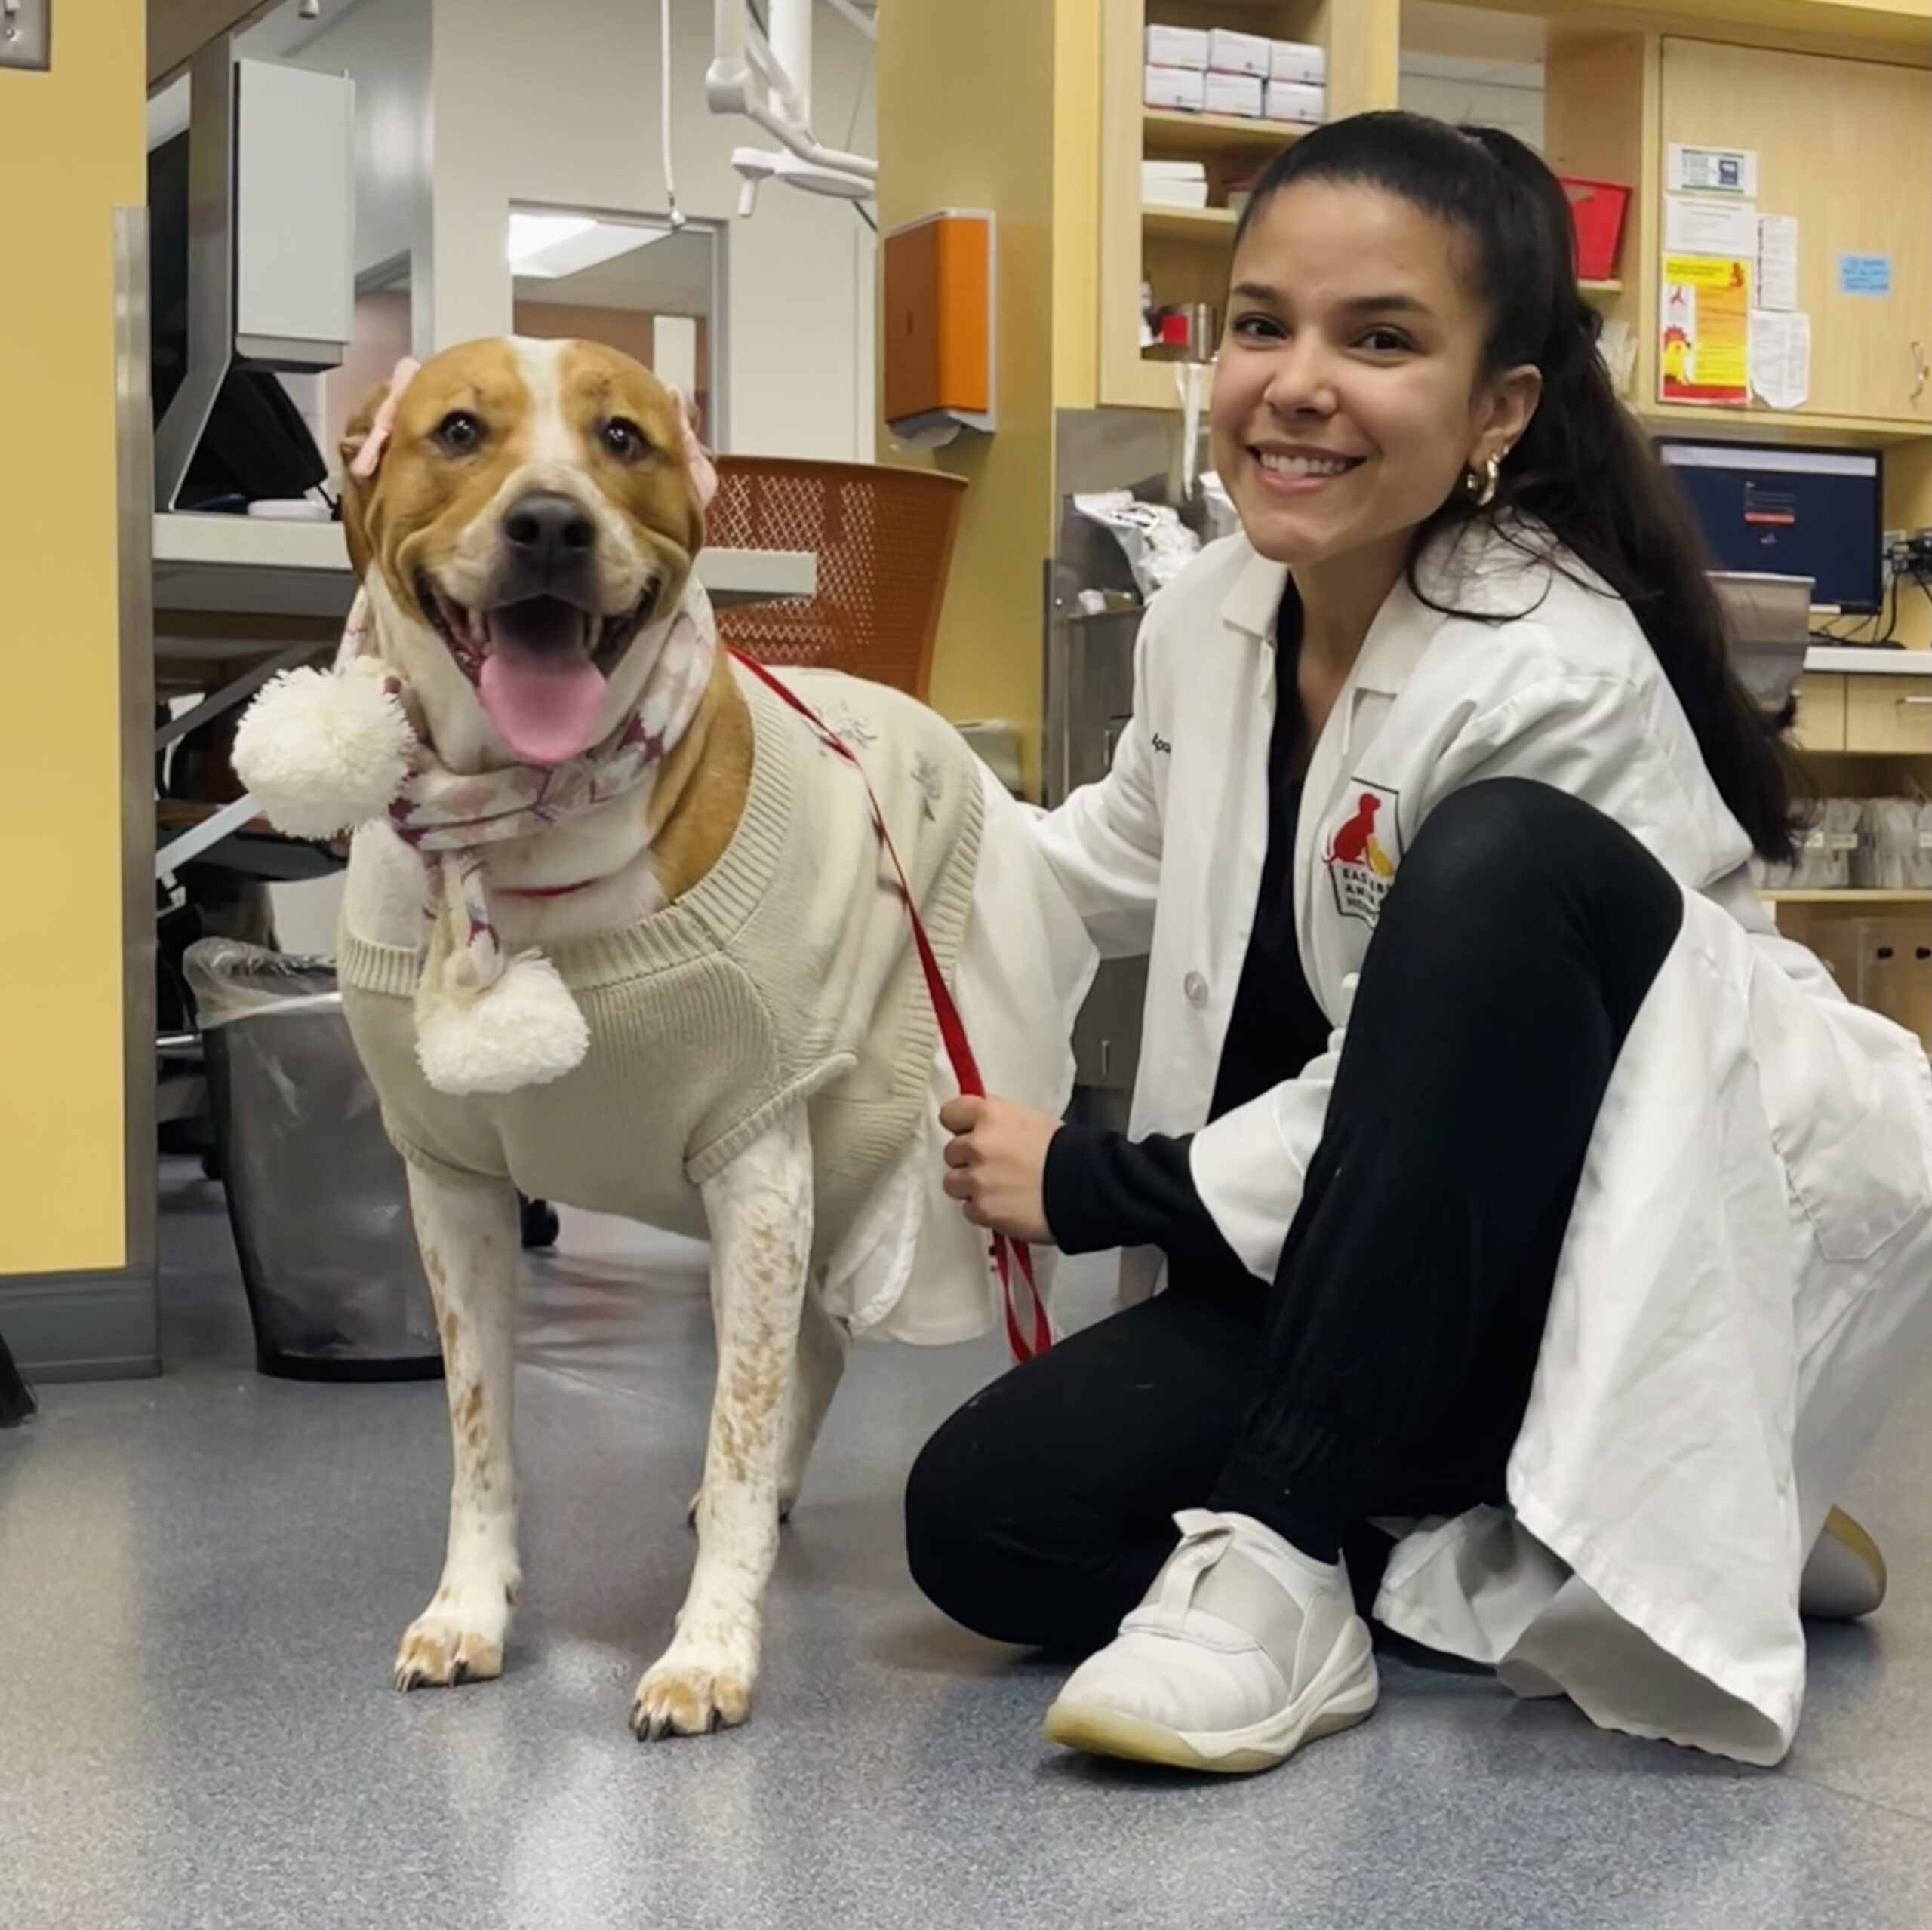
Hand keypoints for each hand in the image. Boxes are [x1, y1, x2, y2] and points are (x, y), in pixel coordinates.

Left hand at [939, 1095, 1058, 1246]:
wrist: (1084, 1187)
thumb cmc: (1067, 1152)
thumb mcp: (1032, 1119)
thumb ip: (1000, 1121)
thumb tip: (983, 1126)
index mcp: (990, 1115)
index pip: (950, 1113)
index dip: (958, 1125)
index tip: (965, 1132)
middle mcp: (978, 1144)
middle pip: (951, 1152)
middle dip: (967, 1160)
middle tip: (992, 1166)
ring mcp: (977, 1179)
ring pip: (953, 1183)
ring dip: (970, 1187)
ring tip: (998, 1189)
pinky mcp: (982, 1209)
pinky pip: (969, 1210)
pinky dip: (983, 1211)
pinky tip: (1006, 1206)